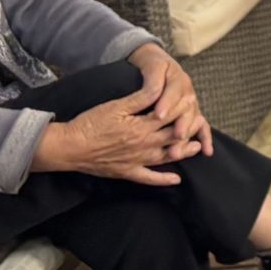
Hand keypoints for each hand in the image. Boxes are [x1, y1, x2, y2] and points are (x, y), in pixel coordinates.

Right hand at [33, 83, 184, 186]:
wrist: (69, 147)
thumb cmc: (90, 123)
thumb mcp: (116, 106)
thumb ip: (140, 99)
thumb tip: (160, 90)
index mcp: (141, 126)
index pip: (170, 116)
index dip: (182, 109)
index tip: (192, 101)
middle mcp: (143, 145)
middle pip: (173, 136)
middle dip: (189, 130)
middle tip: (202, 124)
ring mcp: (136, 160)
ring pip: (166, 156)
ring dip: (183, 152)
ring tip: (196, 148)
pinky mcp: (127, 172)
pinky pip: (149, 178)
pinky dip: (164, 179)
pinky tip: (176, 179)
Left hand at [129, 43, 212, 158]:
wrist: (155, 60)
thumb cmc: (151, 64)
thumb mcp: (152, 65)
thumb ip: (153, 79)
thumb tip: (153, 92)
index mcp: (178, 78)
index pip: (173, 92)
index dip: (167, 103)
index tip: (158, 115)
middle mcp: (188, 91)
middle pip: (188, 109)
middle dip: (182, 124)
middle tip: (176, 135)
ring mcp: (191, 103)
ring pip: (194, 120)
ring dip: (189, 135)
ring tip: (179, 149)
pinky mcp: (191, 113)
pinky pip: (202, 126)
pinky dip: (204, 138)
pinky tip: (206, 152)